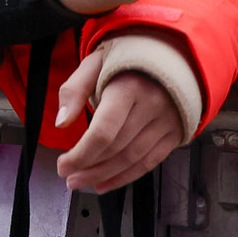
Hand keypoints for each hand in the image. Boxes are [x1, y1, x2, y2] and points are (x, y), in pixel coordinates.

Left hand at [57, 52, 184, 192]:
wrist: (170, 53)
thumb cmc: (125, 59)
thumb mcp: (94, 63)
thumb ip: (74, 90)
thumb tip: (62, 122)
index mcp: (128, 87)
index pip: (103, 132)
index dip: (81, 154)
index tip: (63, 165)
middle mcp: (152, 106)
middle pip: (116, 148)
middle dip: (88, 167)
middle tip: (68, 178)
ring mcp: (167, 121)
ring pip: (133, 158)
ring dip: (104, 176)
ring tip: (81, 182)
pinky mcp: (175, 132)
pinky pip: (151, 161)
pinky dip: (127, 176)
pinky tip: (106, 183)